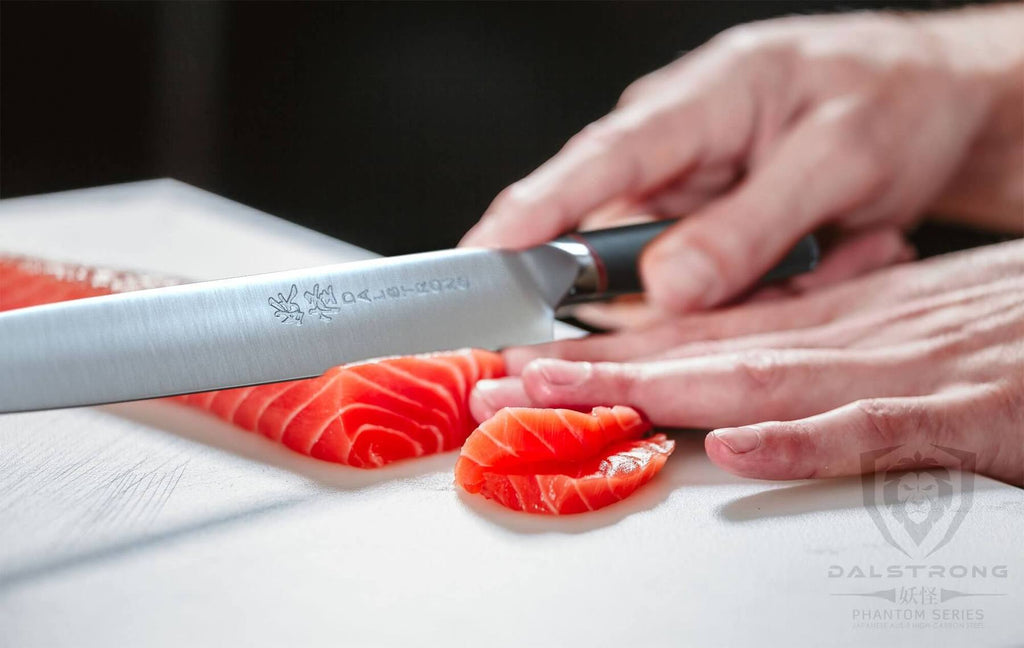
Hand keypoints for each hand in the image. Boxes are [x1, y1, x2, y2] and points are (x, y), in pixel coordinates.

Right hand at [461, 8, 1021, 313]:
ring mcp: (686, 200)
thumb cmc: (888, 100)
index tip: (483, 256)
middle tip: (762, 281)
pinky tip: (833, 250)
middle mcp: (672, 154)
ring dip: (747, 289)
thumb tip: (667, 289)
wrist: (929, 102)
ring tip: (834, 246)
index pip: (599, 161)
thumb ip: (752, 226)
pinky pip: (704, 292)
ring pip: (666, 282)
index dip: (535, 211)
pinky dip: (765, 290)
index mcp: (697, 104)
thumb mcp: (840, 158)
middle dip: (667, 289)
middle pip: (619, 241)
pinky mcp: (705, 236)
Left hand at [471, 241, 1023, 485]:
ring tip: (562, 400)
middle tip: (499, 385)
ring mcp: (898, 370)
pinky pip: (873, 429)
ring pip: (758, 378)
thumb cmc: (1003, 324)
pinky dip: (803, 439)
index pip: (694, 334)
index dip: (604, 350)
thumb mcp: (896, 324)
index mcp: (828, 321)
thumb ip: (819, 351)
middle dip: (590, 371)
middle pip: (697, 353)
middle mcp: (845, 338)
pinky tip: (736, 448)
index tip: (527, 363)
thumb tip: (739, 382)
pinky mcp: (966, 410)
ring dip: (654, 389)